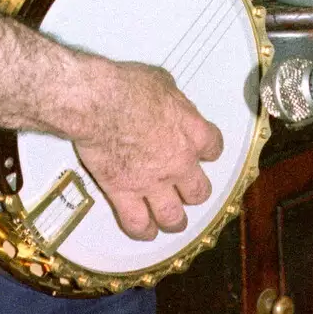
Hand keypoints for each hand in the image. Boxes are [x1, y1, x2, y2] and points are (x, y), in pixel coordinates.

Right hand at [72, 60, 222, 240]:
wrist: (99, 102)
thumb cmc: (128, 86)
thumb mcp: (161, 81)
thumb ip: (172, 101)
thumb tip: (167, 102)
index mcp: (192, 131)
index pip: (213, 147)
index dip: (208, 151)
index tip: (203, 153)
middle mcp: (179, 162)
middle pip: (199, 190)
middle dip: (194, 192)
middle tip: (187, 191)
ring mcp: (153, 182)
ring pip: (173, 216)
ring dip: (175, 220)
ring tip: (174, 222)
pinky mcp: (124, 193)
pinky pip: (137, 223)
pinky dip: (143, 231)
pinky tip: (146, 232)